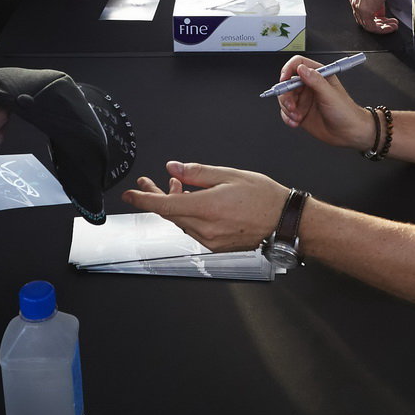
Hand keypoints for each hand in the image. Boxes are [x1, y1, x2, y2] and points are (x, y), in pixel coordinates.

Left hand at [122, 161, 290, 251]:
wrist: (285, 221)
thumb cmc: (265, 197)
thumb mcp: (230, 175)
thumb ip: (198, 173)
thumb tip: (174, 169)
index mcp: (207, 208)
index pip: (164, 205)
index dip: (143, 199)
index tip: (130, 194)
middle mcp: (206, 228)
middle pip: (170, 214)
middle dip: (156, 197)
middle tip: (147, 184)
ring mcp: (210, 240)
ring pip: (181, 221)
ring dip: (174, 205)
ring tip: (177, 187)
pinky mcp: (217, 245)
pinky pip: (194, 229)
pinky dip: (188, 215)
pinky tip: (193, 202)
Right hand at [273, 56, 376, 148]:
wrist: (348, 133)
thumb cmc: (345, 112)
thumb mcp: (330, 95)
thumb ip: (316, 81)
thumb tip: (302, 69)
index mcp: (318, 75)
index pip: (298, 64)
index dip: (288, 69)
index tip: (284, 79)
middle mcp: (309, 85)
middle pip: (287, 83)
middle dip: (286, 95)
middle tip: (291, 106)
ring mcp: (303, 99)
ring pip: (284, 98)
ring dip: (287, 108)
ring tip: (297, 116)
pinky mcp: (300, 112)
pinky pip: (285, 112)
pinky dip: (287, 117)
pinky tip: (296, 122)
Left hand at [348, 0, 397, 34]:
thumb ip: (378, 7)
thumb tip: (381, 16)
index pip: (364, 15)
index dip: (377, 20)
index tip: (386, 21)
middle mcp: (355, 3)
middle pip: (365, 22)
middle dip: (381, 25)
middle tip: (391, 25)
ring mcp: (359, 8)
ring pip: (369, 26)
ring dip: (383, 28)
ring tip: (394, 26)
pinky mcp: (364, 11)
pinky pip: (372, 27)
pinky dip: (383, 29)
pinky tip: (391, 26)